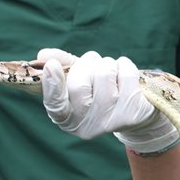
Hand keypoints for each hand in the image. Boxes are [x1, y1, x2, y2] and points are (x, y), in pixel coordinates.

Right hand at [38, 49, 178, 152]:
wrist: (137, 113)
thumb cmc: (101, 93)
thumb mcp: (80, 82)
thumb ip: (62, 68)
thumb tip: (43, 54)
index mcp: (67, 119)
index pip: (55, 105)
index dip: (52, 85)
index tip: (51, 65)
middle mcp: (86, 124)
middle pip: (79, 82)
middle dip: (87, 63)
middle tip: (93, 62)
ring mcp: (110, 120)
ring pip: (104, 73)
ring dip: (107, 63)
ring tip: (111, 72)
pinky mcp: (132, 112)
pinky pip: (126, 73)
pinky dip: (125, 65)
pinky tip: (126, 76)